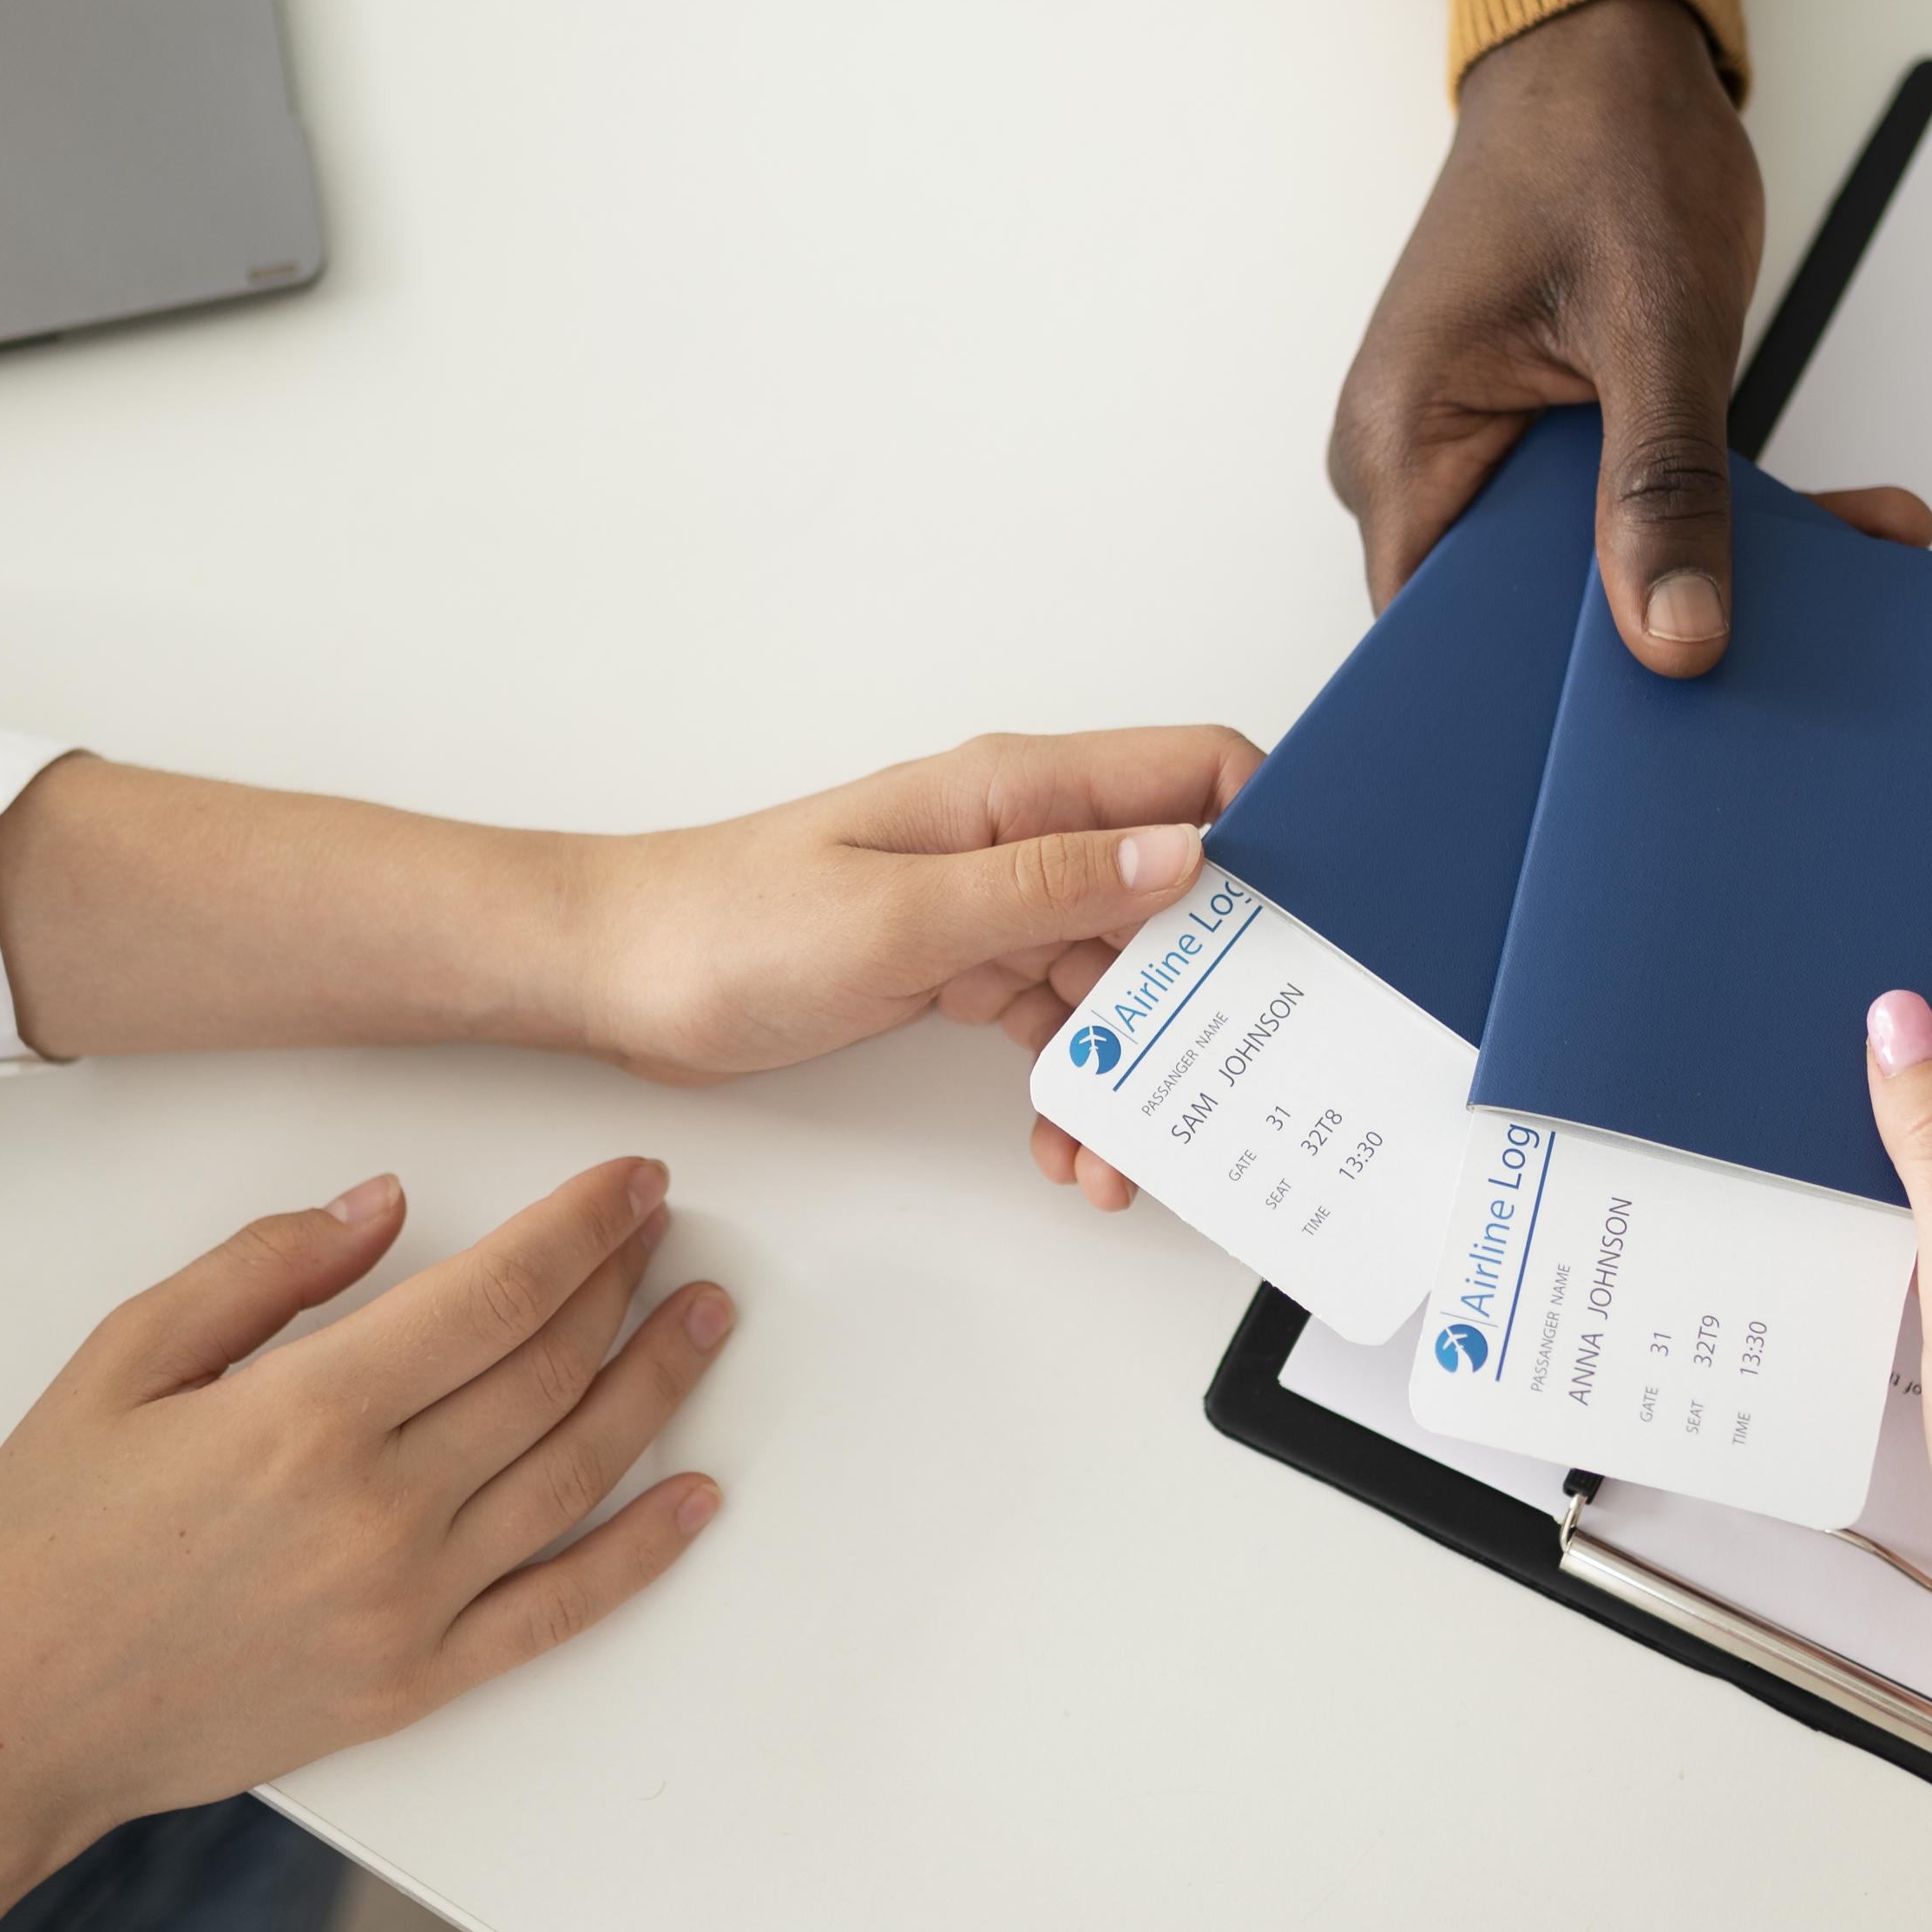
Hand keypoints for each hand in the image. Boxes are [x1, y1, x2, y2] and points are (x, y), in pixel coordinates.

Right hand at [0, 1162, 725, 1931]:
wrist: (4, 1722)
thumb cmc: (44, 1536)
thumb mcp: (119, 1361)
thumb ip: (262, 1270)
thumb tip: (386, 1204)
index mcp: (306, 1417)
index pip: (496, 1296)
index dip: (580, 1227)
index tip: (631, 1180)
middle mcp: (379, 1512)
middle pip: (549, 1374)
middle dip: (622, 1285)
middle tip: (662, 1228)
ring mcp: (409, 1608)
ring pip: (575, 1476)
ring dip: (655, 1389)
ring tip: (703, 1320)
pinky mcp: (414, 1686)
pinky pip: (559, 1612)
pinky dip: (641, 1552)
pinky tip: (696, 1496)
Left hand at [576, 727, 1260, 1085]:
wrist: (620, 975)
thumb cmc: (729, 924)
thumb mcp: (899, 914)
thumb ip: (1046, 887)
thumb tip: (1185, 856)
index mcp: (1015, 790)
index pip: (1192, 774)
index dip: (1270, 832)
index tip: (1310, 927)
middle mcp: (1020, 838)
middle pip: (1173, 895)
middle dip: (1210, 991)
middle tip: (1224, 1083)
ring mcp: (992, 905)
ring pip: (1119, 978)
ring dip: (1138, 1065)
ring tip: (1125, 1157)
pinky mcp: (962, 967)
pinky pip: (1057, 1024)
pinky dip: (1076, 1086)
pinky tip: (1072, 1149)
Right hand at [1335, 0, 1768, 675]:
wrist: (1605, 49)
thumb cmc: (1598, 142)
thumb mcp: (1655, 321)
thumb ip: (1666, 486)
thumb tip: (1679, 639)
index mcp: (1401, 443)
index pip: (1440, 641)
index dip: (1535, 702)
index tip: (1654, 737)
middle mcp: (1424, 462)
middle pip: (1521, 620)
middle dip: (1655, 638)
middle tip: (1786, 661)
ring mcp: (1489, 453)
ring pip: (1593, 572)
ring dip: (1714, 572)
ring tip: (1845, 573)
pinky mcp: (1555, 439)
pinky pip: (1628, 518)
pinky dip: (1721, 523)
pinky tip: (1833, 529)